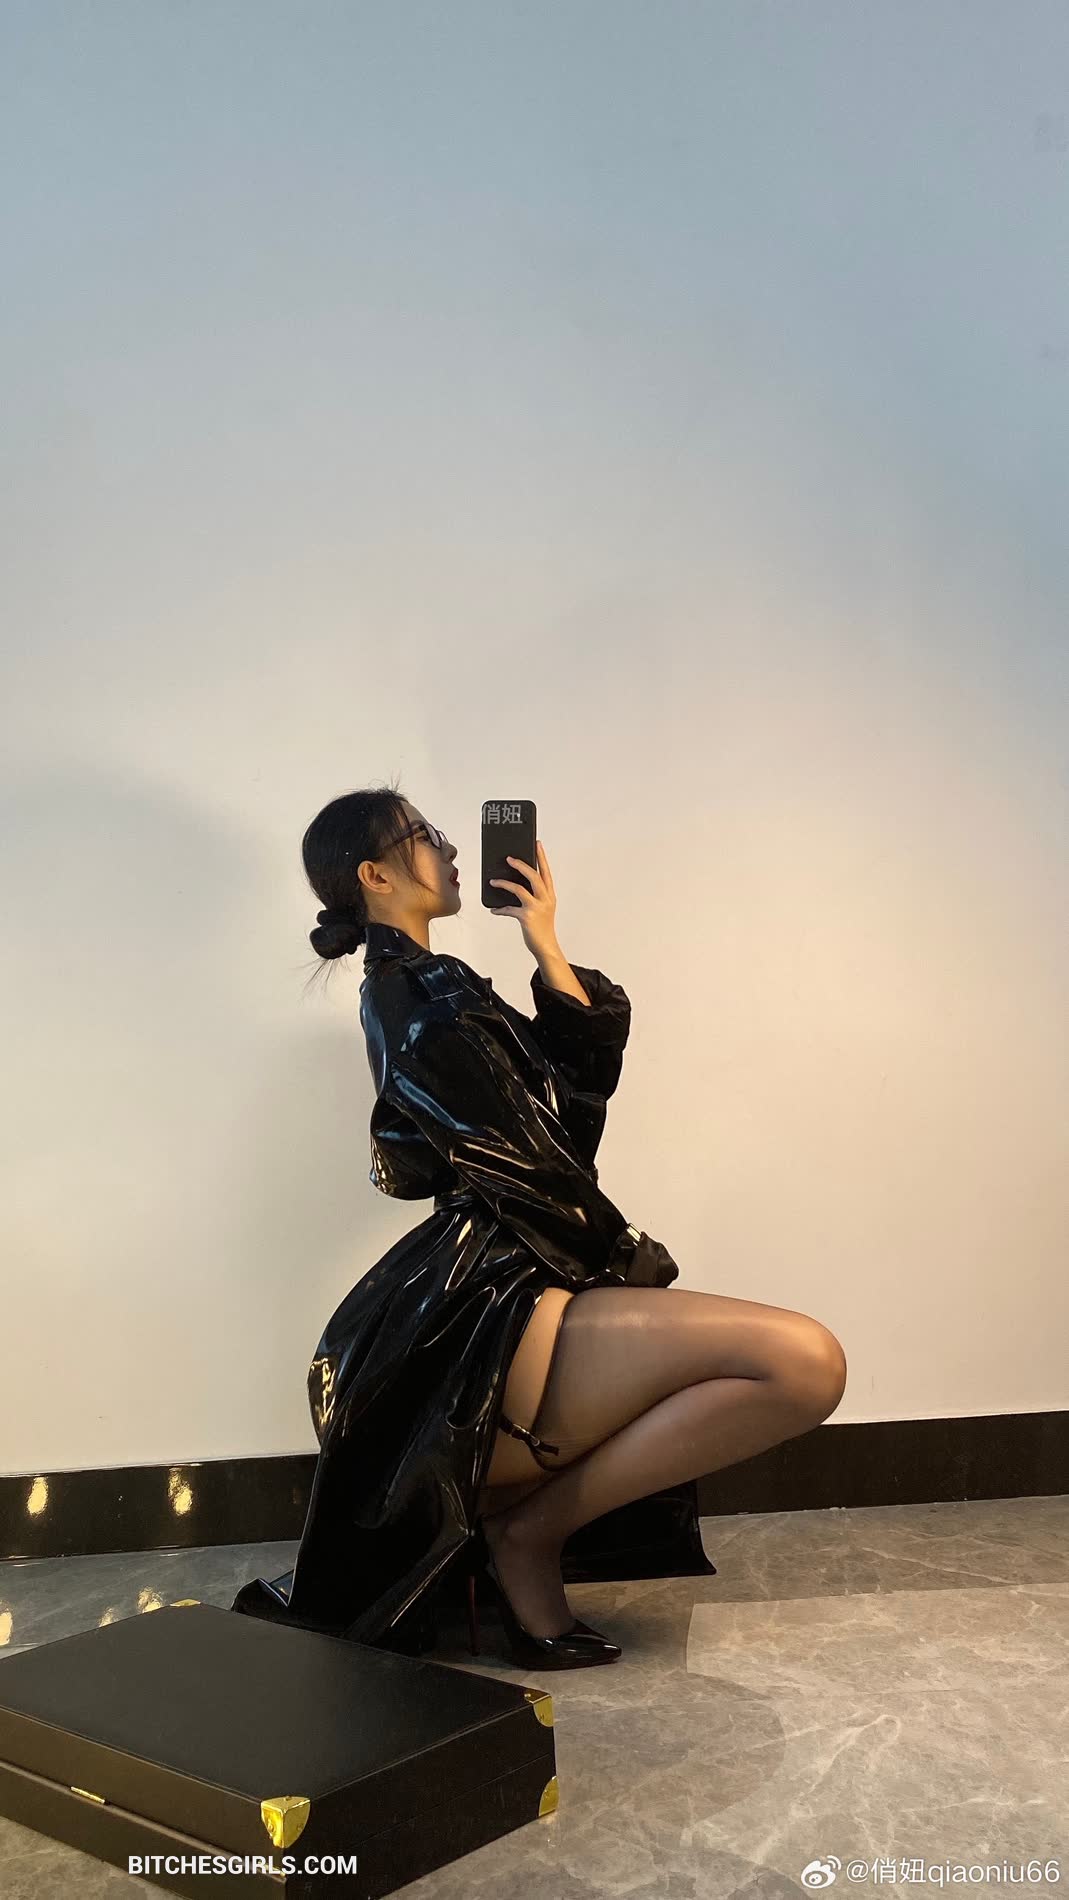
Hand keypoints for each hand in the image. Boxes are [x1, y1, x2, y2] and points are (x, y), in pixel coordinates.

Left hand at [489, 840, 557, 956]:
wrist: (546, 946)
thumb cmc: (542, 927)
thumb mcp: (542, 907)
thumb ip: (533, 895)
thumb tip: (515, 883)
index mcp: (549, 894)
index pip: (546, 871)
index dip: (541, 857)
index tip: (537, 844)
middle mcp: (545, 899)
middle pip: (533, 876)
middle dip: (520, 865)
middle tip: (509, 858)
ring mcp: (537, 908)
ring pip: (519, 889)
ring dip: (504, 883)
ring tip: (493, 881)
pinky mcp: (526, 917)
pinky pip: (509, 908)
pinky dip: (500, 909)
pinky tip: (493, 909)